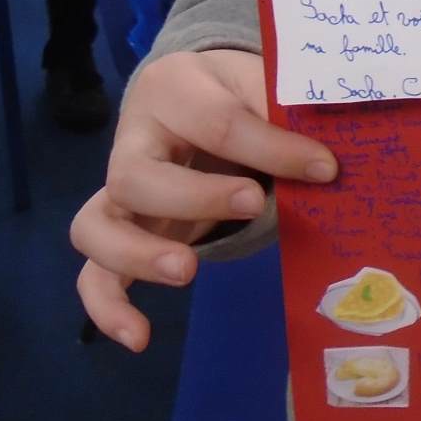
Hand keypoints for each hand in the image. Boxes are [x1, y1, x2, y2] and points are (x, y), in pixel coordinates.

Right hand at [72, 49, 337, 351]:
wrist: (193, 93)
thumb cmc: (234, 91)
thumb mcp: (258, 82)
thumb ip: (285, 114)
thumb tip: (327, 161)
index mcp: (172, 88)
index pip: (217, 121)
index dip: (273, 148)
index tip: (325, 169)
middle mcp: (131, 139)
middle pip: (136, 175)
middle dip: (196, 197)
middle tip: (254, 204)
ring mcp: (116, 191)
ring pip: (96, 226)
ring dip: (139, 254)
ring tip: (187, 271)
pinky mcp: (116, 233)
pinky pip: (93, 274)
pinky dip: (108, 307)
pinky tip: (140, 337)